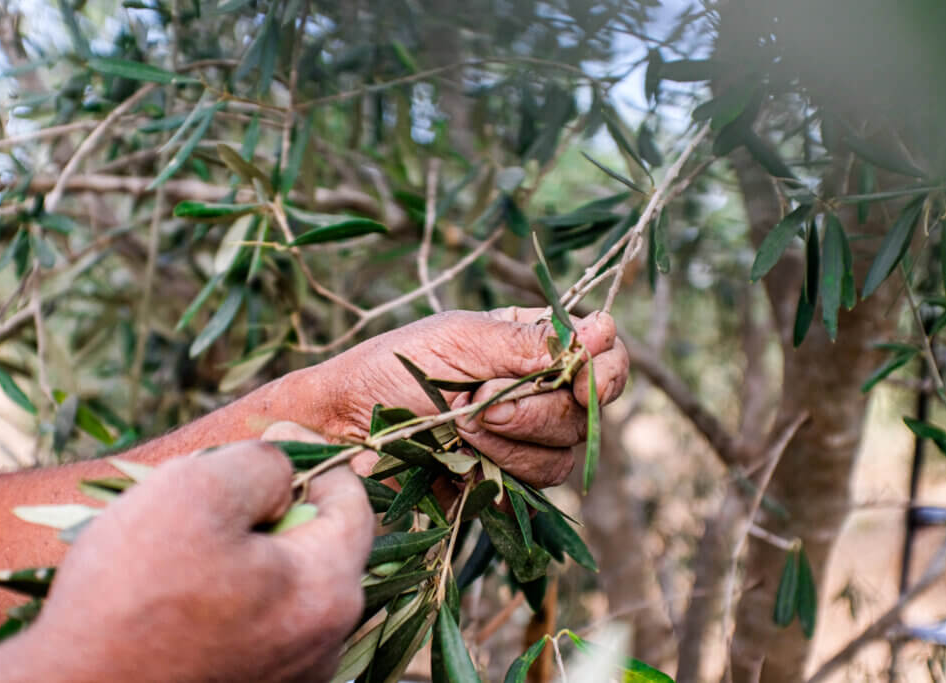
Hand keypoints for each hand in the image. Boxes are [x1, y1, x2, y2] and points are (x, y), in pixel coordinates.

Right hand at [0, 442, 371, 682]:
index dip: (311, 459)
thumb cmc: (131, 597)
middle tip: (215, 495)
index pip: (351, 501)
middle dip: (274, 509)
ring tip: (188, 547)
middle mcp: (325, 643)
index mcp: (329, 591)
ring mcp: (291, 676)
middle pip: (317, 543)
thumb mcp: (197, 490)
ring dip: (249, 554)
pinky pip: (258, 624)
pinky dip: (232, 597)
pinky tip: (180, 596)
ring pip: (285, 584)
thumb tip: (285, 471)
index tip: (270, 440)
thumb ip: (262, 464)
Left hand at [318, 307, 628, 487]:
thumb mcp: (458, 339)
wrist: (340, 425)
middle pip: (586, 412)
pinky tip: (459, 456)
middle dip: (535, 410)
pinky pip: (533, 488)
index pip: (605, 357)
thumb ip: (527, 341)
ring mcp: (523, 438)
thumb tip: (602, 330)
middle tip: (479, 399)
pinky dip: (499, 471)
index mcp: (533, 345)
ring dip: (510, 442)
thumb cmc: (391, 367)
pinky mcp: (504, 479)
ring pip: (562, 454)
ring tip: (458, 427)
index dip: (605, 370)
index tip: (581, 376)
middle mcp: (538, 391)